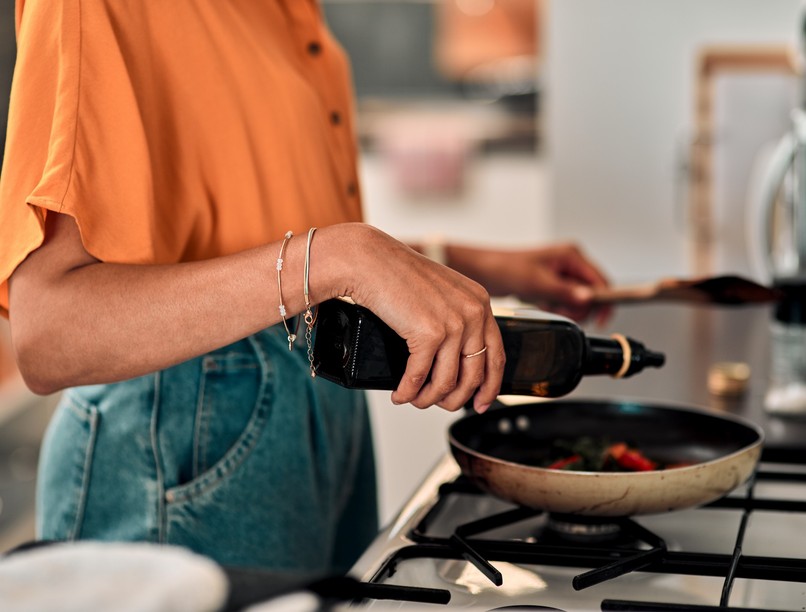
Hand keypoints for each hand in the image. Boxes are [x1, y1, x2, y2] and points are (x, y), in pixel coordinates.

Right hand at [316, 224, 504, 412]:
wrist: (369, 260)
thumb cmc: (396, 274)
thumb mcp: (441, 293)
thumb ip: (456, 318)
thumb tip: (456, 360)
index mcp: (480, 302)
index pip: (496, 355)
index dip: (490, 386)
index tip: (481, 403)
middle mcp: (473, 313)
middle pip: (474, 375)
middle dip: (456, 399)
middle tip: (441, 406)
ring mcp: (453, 324)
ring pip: (447, 382)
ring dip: (429, 399)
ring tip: (415, 400)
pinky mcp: (429, 334)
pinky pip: (420, 377)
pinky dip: (408, 391)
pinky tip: (400, 394)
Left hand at [445, 242, 612, 325]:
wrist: (485, 272)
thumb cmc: (507, 268)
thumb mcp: (538, 283)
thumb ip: (565, 292)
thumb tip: (588, 299)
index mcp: (572, 255)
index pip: (600, 280)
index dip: (603, 301)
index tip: (601, 319)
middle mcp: (570, 262)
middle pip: (591, 292)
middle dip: (579, 307)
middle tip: (560, 309)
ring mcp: (562, 274)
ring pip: (578, 299)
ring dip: (566, 308)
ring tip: (547, 304)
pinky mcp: (553, 284)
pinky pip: (564, 301)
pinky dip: (556, 307)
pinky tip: (541, 303)